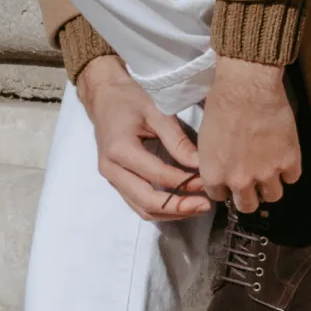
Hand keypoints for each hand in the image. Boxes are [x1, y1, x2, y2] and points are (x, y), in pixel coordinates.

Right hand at [77, 56, 210, 221]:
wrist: (104, 97)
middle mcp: (112, 170)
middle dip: (179, 207)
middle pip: (147, 202)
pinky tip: (181, 204)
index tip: (206, 182)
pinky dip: (162, 209)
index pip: (157, 175)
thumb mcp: (157, 111)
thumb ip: (177, 140)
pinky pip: (139, 205)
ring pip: (143, 210)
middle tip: (205, 205)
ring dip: (171, 213)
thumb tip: (200, 165)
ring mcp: (112, 180)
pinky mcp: (117, 184)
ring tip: (197, 207)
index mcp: (119, 149)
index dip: (183, 182)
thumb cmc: (130, 98)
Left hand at [198, 58, 301, 213]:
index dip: (226, 188)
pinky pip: (292, 178)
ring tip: (271, 171)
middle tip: (252, 182)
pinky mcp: (289, 160)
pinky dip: (290, 171)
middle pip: (247, 206)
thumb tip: (219, 174)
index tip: (230, 180)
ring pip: (272, 196)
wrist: (247, 87)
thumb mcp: (205, 140)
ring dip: (271, 187)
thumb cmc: (220, 106)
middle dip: (249, 196)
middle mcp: (240, 181)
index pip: (220, 197)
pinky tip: (285, 158)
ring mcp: (266, 173)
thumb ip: (213, 164)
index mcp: (215, 176)